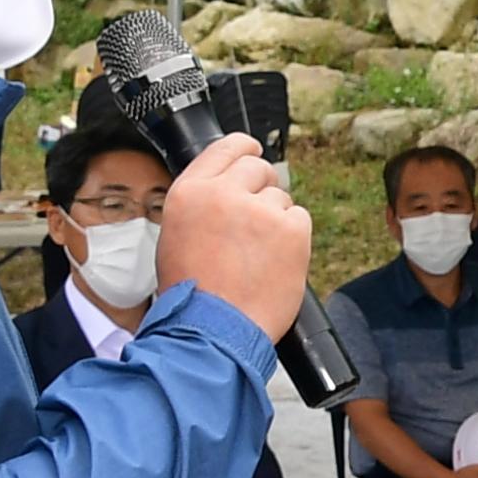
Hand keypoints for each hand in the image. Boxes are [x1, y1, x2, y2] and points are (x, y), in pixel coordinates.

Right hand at [157, 134, 311, 341]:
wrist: (212, 329)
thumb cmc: (193, 292)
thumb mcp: (177, 235)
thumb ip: (203, 204)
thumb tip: (231, 187)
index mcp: (190, 192)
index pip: (225, 148)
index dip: (244, 148)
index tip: (253, 150)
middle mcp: (224, 193)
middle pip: (258, 168)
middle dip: (261, 189)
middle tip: (256, 224)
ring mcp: (260, 209)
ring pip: (280, 197)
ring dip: (275, 220)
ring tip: (256, 257)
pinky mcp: (291, 229)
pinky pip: (299, 219)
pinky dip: (293, 239)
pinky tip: (274, 262)